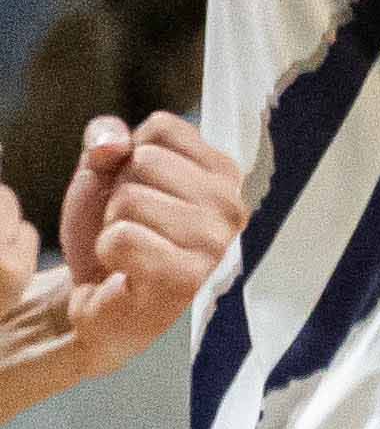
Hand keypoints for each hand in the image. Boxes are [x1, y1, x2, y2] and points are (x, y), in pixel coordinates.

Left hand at [52, 114, 236, 378]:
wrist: (98, 300)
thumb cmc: (112, 232)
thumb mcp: (102, 174)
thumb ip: (106, 139)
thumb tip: (113, 143)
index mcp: (224, 175)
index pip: (163, 128)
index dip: (129, 156)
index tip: (140, 190)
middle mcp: (231, 207)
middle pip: (146, 161)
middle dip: (119, 192)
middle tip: (133, 226)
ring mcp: (213, 245)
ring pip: (131, 200)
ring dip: (112, 225)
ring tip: (130, 249)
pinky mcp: (186, 279)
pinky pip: (121, 238)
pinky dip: (107, 251)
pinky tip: (125, 269)